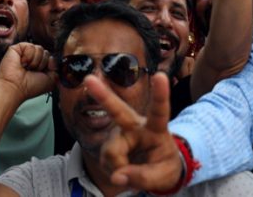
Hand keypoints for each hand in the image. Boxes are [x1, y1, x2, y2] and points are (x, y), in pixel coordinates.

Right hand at [0, 43, 55, 99]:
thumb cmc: (30, 87)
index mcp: (39, 66)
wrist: (16, 88)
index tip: (41, 73)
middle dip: (42, 63)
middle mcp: (32, 59)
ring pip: (40, 48)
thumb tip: (52, 58)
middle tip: (32, 71)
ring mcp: (24, 53)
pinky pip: (31, 46)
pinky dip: (28, 56)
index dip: (49, 65)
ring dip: (35, 61)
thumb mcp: (51, 80)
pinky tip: (22, 63)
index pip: (50, 57)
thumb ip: (56, 68)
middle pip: (46, 52)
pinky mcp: (17, 48)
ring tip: (26, 68)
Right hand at [84, 72, 182, 191]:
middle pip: (118, 110)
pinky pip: (106, 161)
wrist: (156, 168)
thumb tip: (117, 176)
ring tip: (132, 172)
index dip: (160, 94)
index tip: (160, 76)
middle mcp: (135, 126)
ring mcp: (119, 134)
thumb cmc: (164, 165)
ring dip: (119, 167)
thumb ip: (144, 177)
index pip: (159, 110)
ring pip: (111, 152)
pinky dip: (114, 170)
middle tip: (88, 79)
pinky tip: (122, 168)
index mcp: (156, 127)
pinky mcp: (109, 144)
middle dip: (102, 94)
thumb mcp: (164, 175)